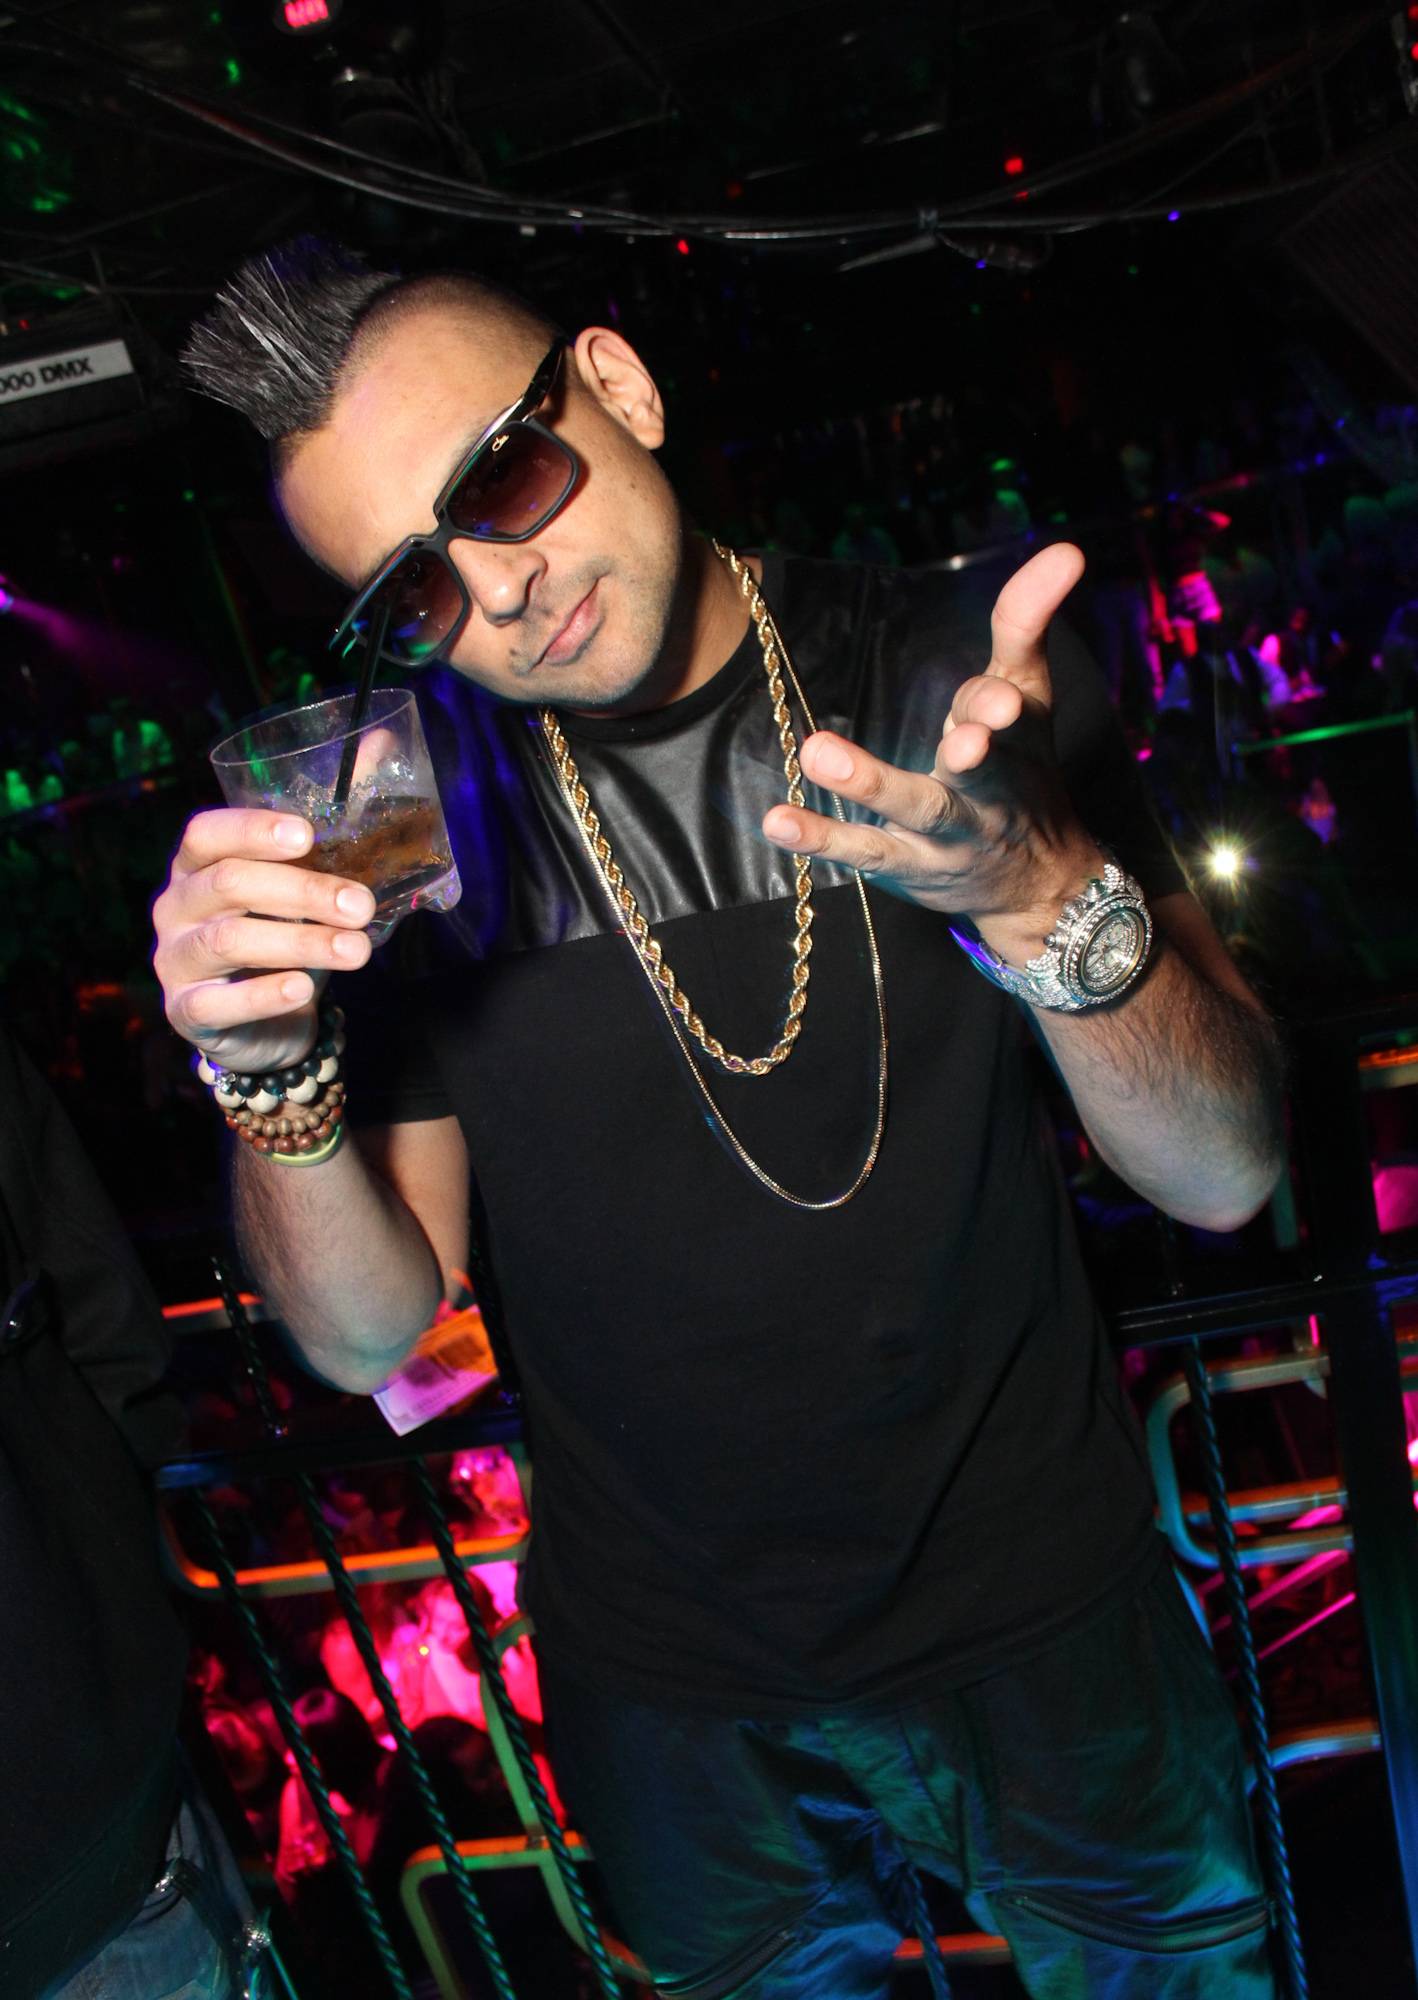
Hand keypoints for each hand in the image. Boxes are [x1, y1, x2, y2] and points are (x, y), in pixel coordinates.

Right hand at [153, 807, 375, 1073]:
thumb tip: (360, 871)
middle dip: (302, 891)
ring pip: (229, 940)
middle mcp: (175, 908)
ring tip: (355, 950)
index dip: (252, 830)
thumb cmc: (277, 948)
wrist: (262, 1027)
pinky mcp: (184, 1011)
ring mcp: (174, 960)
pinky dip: (265, 995)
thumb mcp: (290, 908)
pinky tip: (303, 988)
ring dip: (301, 942)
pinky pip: (218, 1002)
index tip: (307, 836)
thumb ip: (309, 883)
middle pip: (228, 883)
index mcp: (195, 869)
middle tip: (360, 906)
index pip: (206, 835)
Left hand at [762, 543, 1103, 948]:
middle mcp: (986, 790)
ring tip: (819, 753)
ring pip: (914, 810)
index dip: (998, 705)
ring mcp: (947, 835)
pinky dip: (821, 839)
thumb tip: (1065, 550)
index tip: (998, 704)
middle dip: (970, 755)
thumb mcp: (1030, 692)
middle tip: (966, 741)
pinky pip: (864, 852)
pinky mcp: (907, 866)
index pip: (1006, 710)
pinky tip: (778, 822)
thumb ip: (1026, 620)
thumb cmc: (1021, 769)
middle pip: (976, 773)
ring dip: (870, 783)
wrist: (1037, 882)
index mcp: (1014, 739)